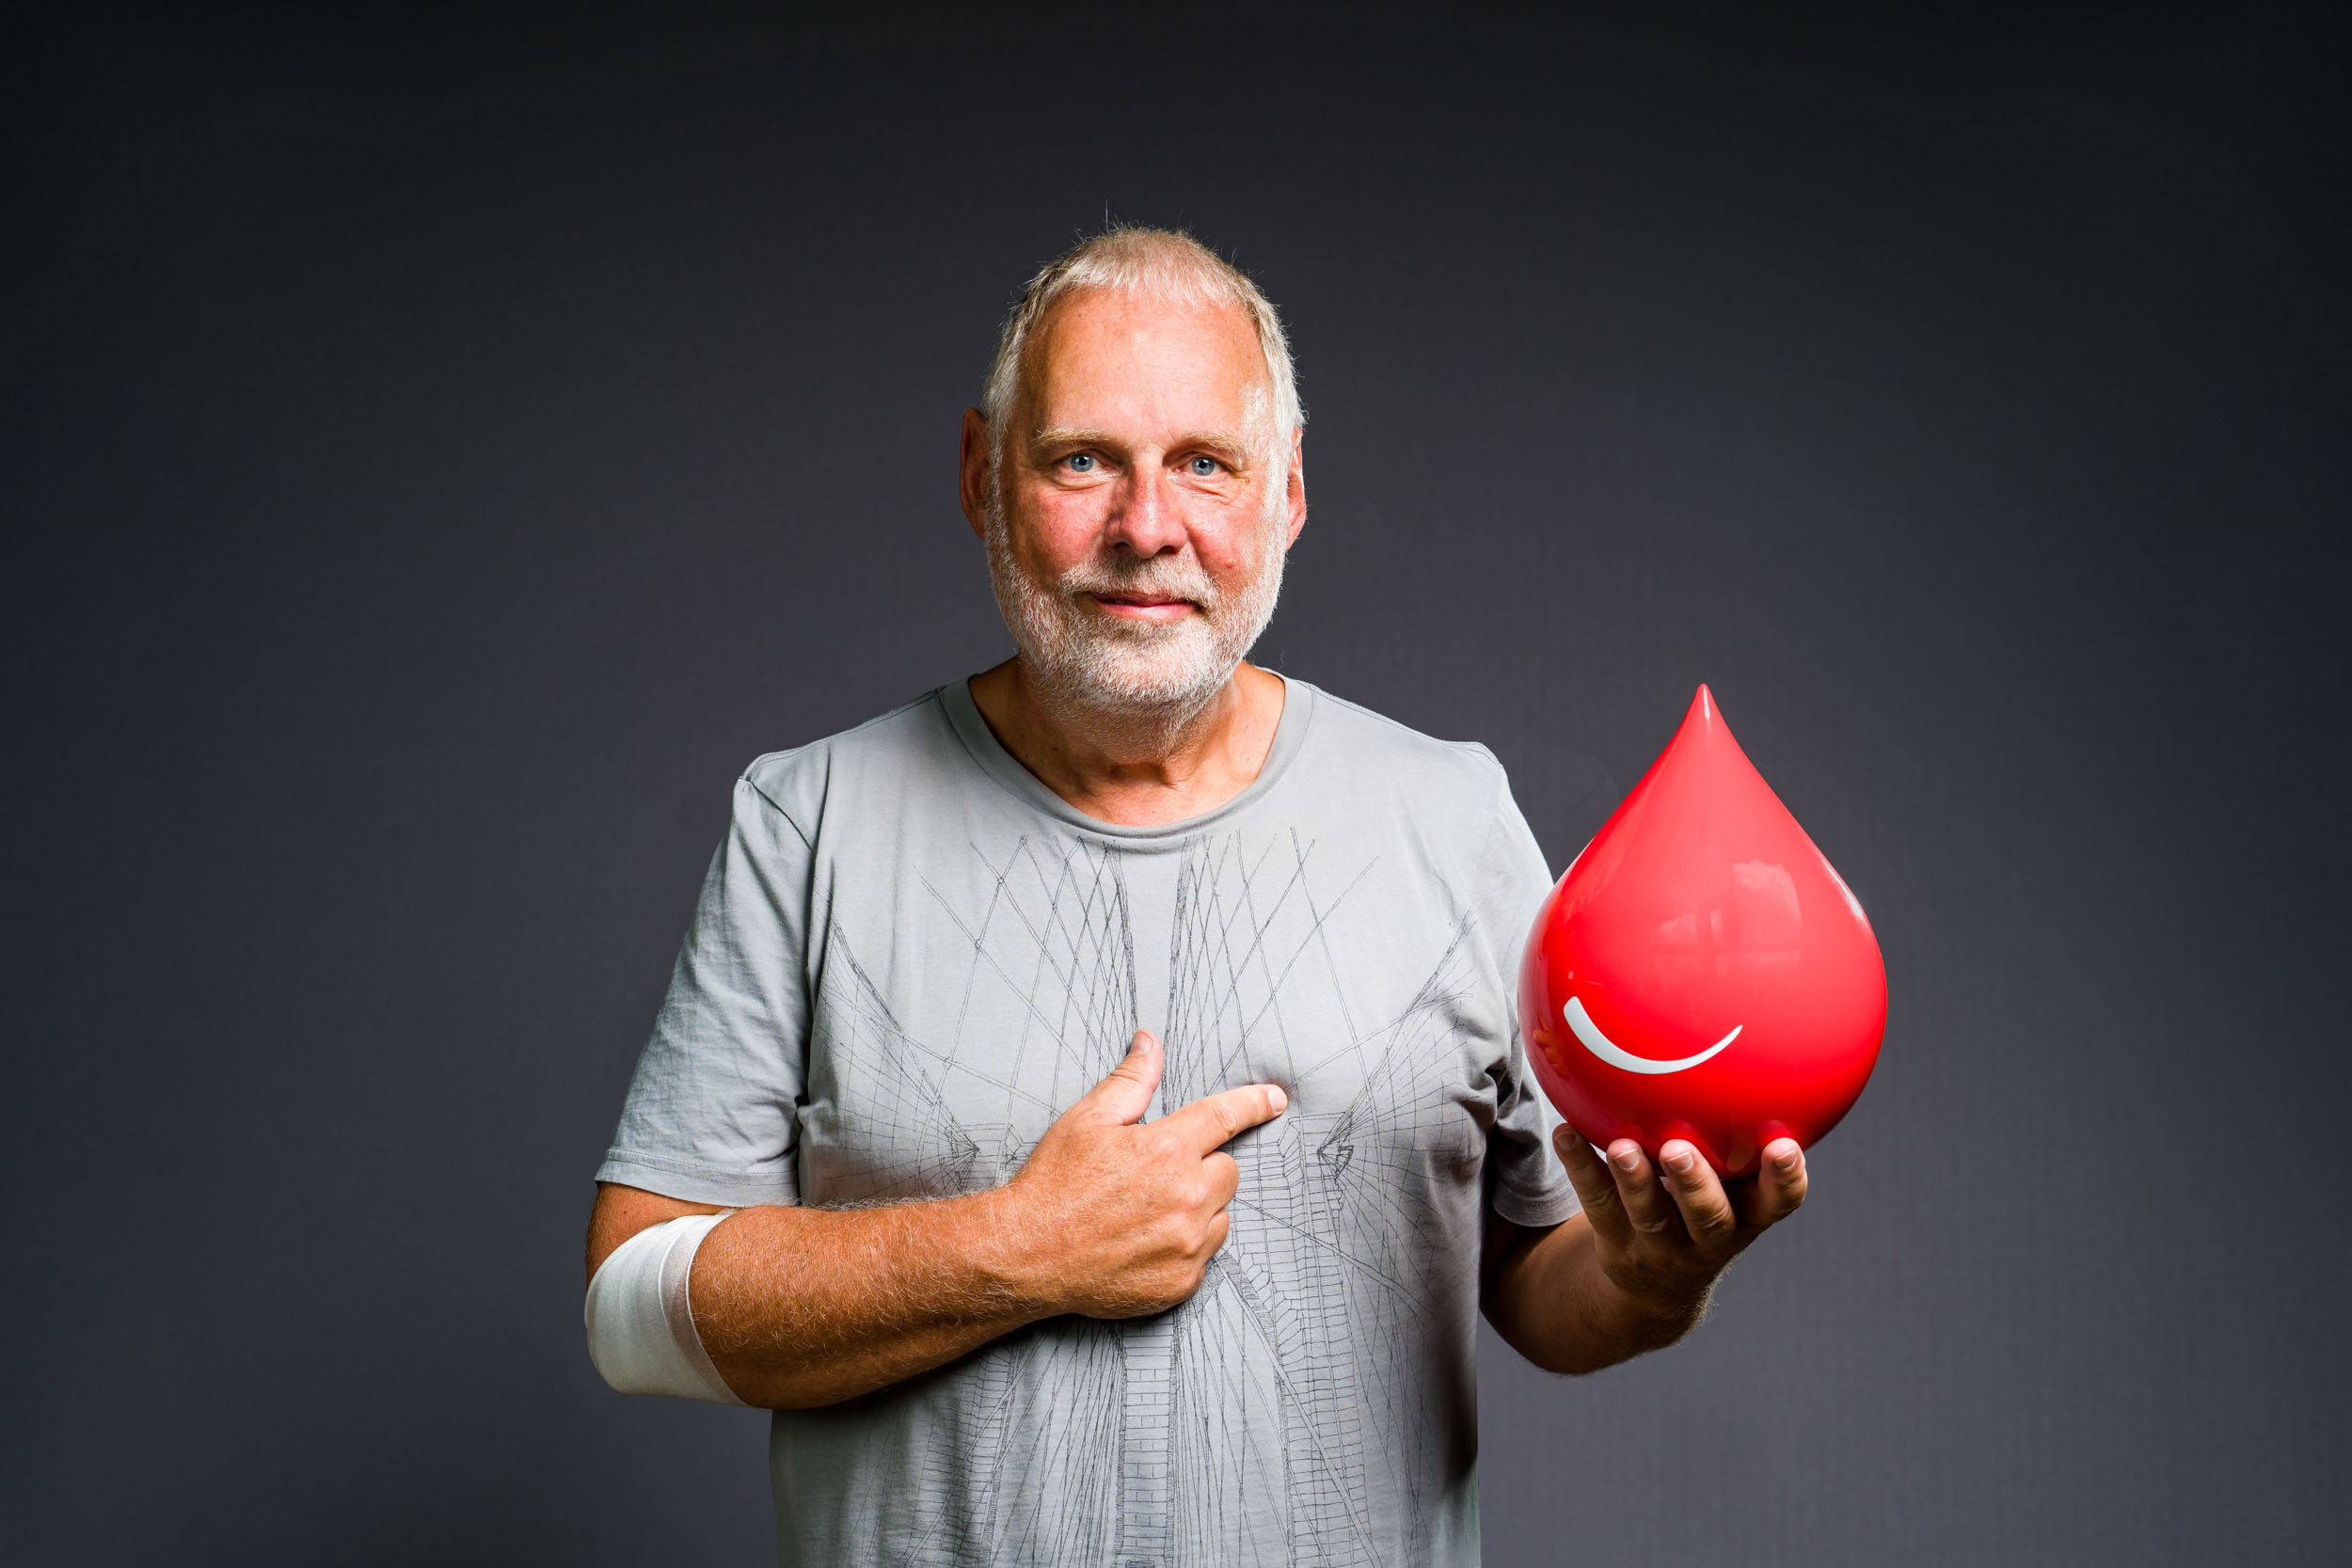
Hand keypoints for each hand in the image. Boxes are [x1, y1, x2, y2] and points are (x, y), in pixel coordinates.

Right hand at [1005, 1029, 1286, 1319]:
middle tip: (1157, 1176)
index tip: (1275, 1099)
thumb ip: (1130, 1082)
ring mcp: (1187, 1243)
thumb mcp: (1087, 1120)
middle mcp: (1186, 1196)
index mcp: (1166, 1150)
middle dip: (1202, 1167)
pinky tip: (1145, 1243)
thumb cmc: (1053, 1185)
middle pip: (1228, 1170)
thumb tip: (1151, 1044)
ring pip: (1220, 1214)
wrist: (1027, 1255)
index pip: (1225, 1117)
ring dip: (1198, 1209)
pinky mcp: (1182, 1282)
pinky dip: (1185, 1247)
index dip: (1253, 1103)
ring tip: (1146, 1212)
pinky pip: (1205, 1254)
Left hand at [1552, 1128, 1808, 1320]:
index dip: (1786, 1179)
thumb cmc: (1706, 1201)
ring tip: (1620, 1148)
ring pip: (1650, 1218)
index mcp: (1748, 1214)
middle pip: (1708, 1218)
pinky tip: (1566, 1134)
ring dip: (1634, 1182)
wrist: (1658, 1284)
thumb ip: (1738, 1123)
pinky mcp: (1621, 1246)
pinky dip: (1582, 1170)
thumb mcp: (1732, 1175)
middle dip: (1695, 1185)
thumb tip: (1735, 1024)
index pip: (1780, 1201)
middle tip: (1679, 1151)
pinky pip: (1599, 1207)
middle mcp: (1711, 1236)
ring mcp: (1664, 1247)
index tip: (1785, 1147)